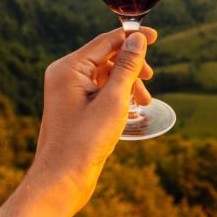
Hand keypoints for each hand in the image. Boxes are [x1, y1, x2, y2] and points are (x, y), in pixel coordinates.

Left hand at [27, 27, 156, 215]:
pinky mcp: (74, 108)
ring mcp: (68, 92)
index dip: (131, 37)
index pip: (105, 41)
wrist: (61, 180)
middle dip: (131, 67)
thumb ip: (127, 67)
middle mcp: (65, 76)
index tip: (155, 36)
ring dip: (127, 84)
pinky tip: (131, 109)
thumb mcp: (113, 100)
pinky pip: (99, 91)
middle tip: (150, 79)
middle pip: (105, 57)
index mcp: (68, 68)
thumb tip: (137, 39)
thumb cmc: (84, 141)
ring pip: (104, 75)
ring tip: (144, 103)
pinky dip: (117, 96)